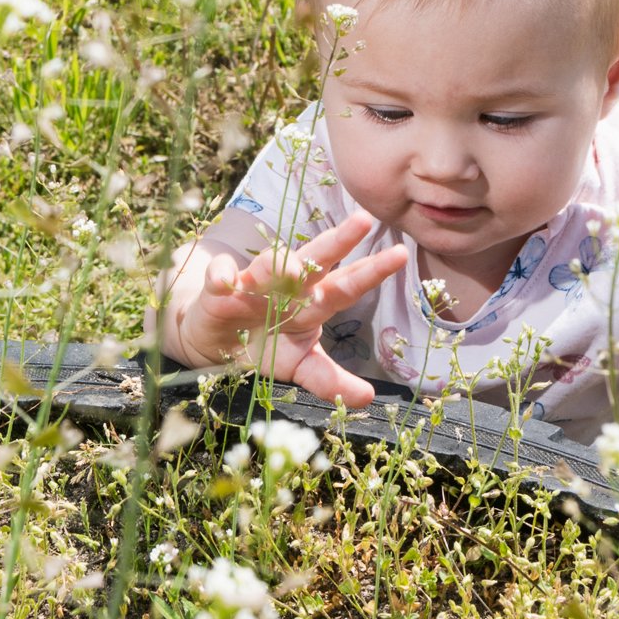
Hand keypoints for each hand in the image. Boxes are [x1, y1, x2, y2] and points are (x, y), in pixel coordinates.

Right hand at [170, 211, 409, 407]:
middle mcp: (287, 286)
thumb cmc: (267, 346)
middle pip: (317, 260)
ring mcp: (253, 285)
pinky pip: (220, 276)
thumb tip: (368, 397)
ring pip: (269, 265)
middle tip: (363, 220)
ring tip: (294, 267)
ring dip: (280, 263)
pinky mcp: (218, 292)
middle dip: (339, 241)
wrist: (217, 343)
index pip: (347, 285)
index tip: (401, 254)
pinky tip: (226, 278)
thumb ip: (330, 380)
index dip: (371, 272)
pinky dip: (221, 274)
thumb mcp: (300, 367)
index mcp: (312, 303)